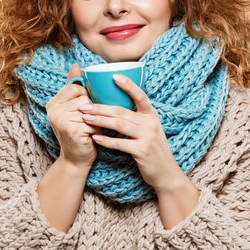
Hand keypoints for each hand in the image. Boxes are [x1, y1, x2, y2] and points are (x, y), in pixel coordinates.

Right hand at [45, 63, 102, 169]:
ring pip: (90, 109)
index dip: (86, 97)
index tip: (83, 110)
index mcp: (53, 103)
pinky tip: (91, 137)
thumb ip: (74, 86)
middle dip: (92, 110)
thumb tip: (77, 66)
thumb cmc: (79, 132)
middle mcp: (53, 111)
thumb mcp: (73, 108)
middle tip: (86, 123)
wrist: (76, 159)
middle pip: (84, 97)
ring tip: (89, 129)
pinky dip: (97, 129)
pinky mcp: (71, 130)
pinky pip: (93, 121)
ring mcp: (61, 120)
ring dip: (96, 120)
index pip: (75, 87)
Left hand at [78, 74, 181, 190]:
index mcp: (151, 115)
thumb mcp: (149, 130)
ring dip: (100, 120)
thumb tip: (115, 107)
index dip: (128, 85)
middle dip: (101, 107)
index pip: (140, 96)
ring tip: (85, 118)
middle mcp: (150, 123)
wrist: (166, 173)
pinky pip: (121, 143)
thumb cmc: (153, 149)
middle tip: (84, 105)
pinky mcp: (142, 150)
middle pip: (122, 111)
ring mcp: (147, 137)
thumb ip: (136, 118)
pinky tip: (95, 137)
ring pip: (120, 124)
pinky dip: (106, 140)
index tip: (114, 76)